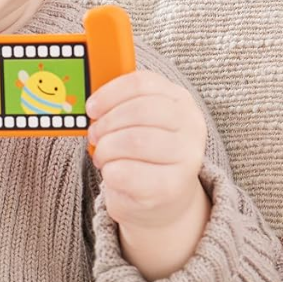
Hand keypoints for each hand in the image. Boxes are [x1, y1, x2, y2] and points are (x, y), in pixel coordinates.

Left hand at [86, 70, 206, 231]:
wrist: (164, 198)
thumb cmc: (144, 154)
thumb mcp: (137, 123)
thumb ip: (120, 106)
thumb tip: (92, 103)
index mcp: (180, 101)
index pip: (143, 83)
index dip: (110, 94)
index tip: (91, 108)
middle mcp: (191, 126)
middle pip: (138, 111)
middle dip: (106, 124)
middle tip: (94, 136)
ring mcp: (186, 157)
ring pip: (133, 140)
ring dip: (106, 149)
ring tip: (103, 156)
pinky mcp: (171, 186)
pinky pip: (126, 171)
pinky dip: (109, 171)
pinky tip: (113, 173)